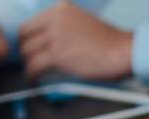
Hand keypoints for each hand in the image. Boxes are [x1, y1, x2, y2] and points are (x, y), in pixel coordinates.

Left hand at [18, 1, 132, 80]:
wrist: (124, 52)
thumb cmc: (111, 43)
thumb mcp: (84, 23)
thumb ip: (66, 27)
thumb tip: (52, 42)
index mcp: (61, 8)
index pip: (32, 23)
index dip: (28, 39)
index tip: (31, 49)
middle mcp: (55, 18)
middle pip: (24, 35)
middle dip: (25, 51)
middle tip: (29, 62)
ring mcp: (55, 36)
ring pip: (27, 51)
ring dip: (28, 64)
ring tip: (32, 74)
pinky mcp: (58, 54)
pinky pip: (34, 65)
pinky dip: (32, 75)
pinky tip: (34, 80)